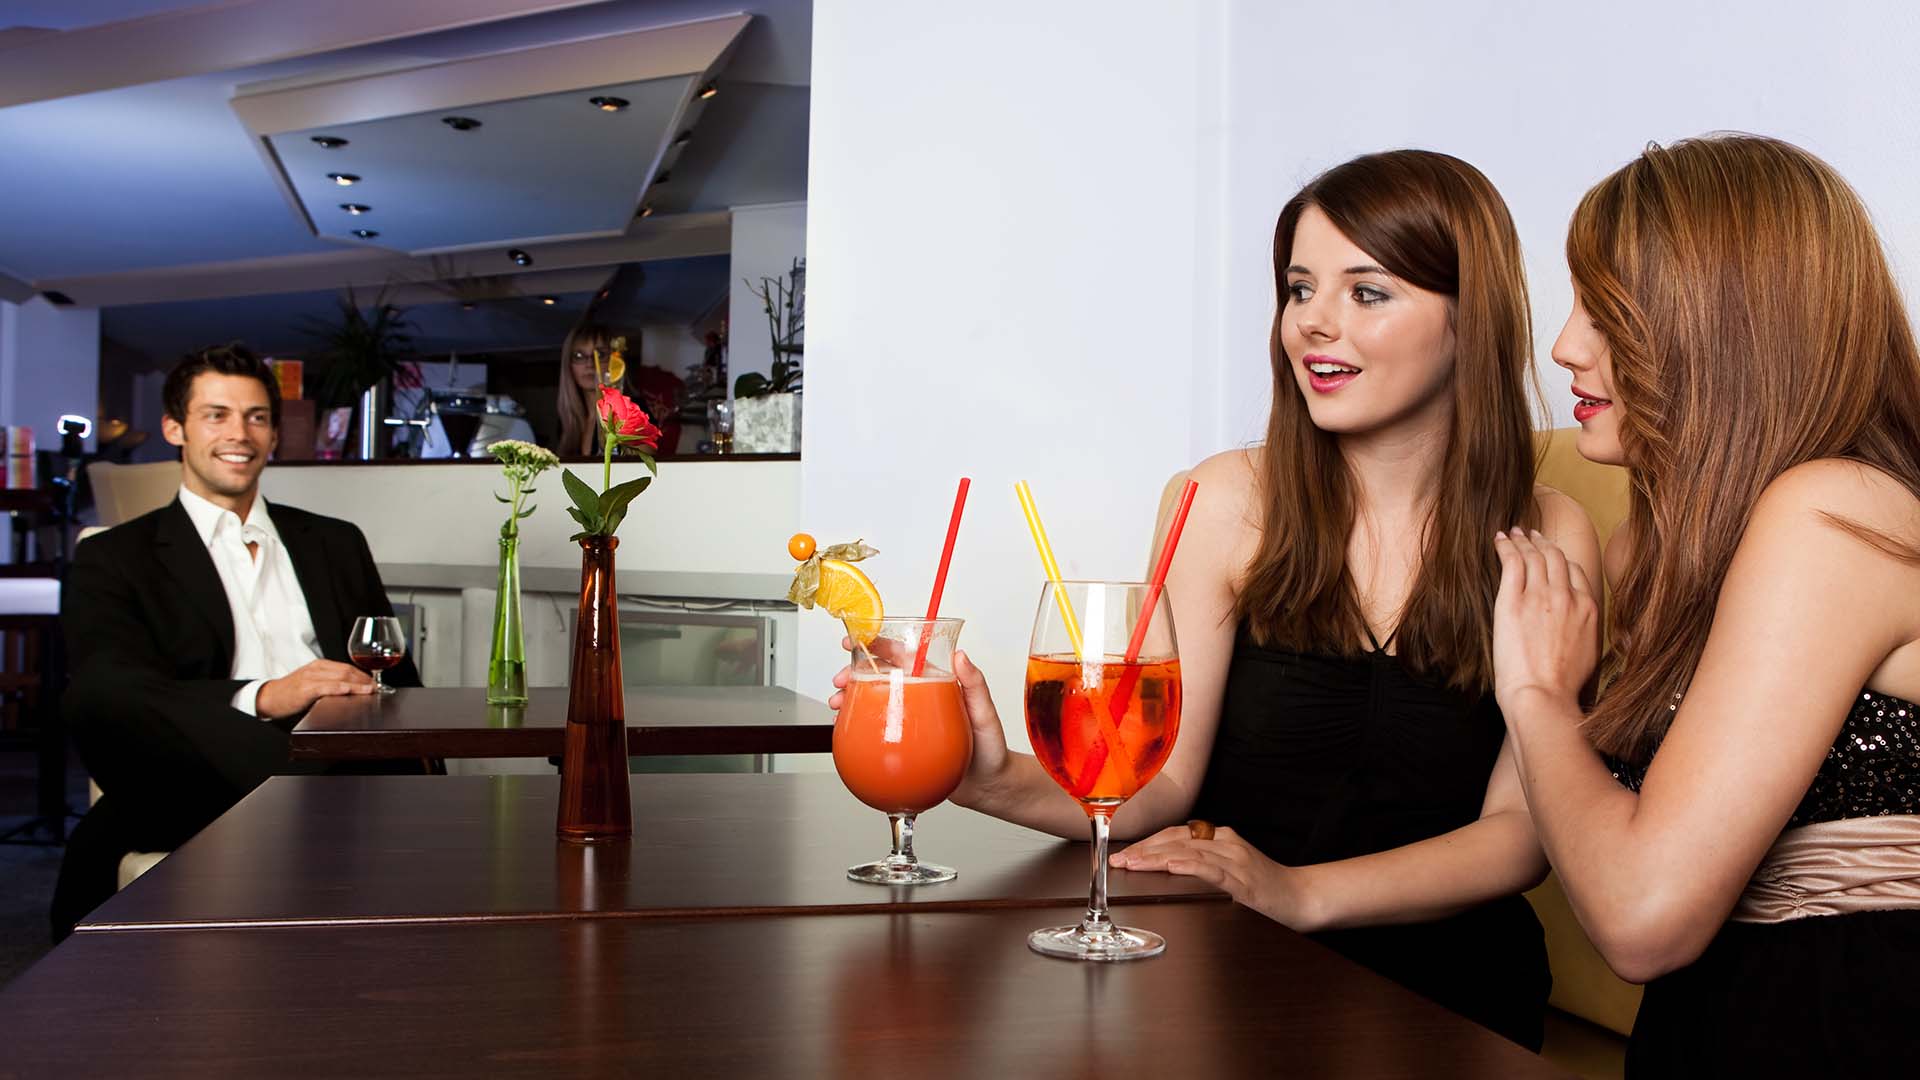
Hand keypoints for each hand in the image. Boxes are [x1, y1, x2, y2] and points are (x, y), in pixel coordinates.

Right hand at [256, 659, 375, 718]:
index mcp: (320, 665)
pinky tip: (351, 690)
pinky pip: (327, 686)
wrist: (268, 698)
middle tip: (378, 688)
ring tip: (371, 690)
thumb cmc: (290, 692)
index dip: (363, 675)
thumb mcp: (311, 683)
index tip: (375, 683)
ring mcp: (311, 677)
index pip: (347, 667)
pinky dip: (342, 688)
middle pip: (347, 671)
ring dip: (358, 684)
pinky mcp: (306, 688)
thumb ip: (329, 683)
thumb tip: (350, 689)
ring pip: (341, 677)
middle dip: (365, 679)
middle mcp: (317, 668)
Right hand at [828, 640, 1012, 806]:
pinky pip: (875, 729)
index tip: (856, 641)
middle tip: (840, 680)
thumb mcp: (985, 713)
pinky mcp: (902, 741)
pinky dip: (857, 725)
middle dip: (853, 672)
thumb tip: (961, 655)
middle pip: (879, 675)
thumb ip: (974, 684)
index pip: (903, 655)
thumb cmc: (990, 748)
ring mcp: (908, 720)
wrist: (987, 786)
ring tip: (837, 705)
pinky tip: (846, 730)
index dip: (877, 644)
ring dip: (850, 698)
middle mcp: (919, 697)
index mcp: (936, 682)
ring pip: (872, 700)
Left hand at [1110, 825, 1310, 927]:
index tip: (1124, 853)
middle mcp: (1227, 843)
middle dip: (1143, 850)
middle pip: (1176, 840)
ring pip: (1187, 852)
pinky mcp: (1243, 880)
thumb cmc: (1266, 887)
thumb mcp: (1232, 868)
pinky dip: (1188, 866)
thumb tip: (1167, 868)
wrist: (1303, 898)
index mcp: (1222, 838)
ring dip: (1155, 858)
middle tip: (1118, 861)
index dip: (1147, 842)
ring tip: (1132, 865)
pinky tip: (1170, 866)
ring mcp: (1235, 859)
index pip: (1175, 834)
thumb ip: (1204, 863)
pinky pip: (1211, 869)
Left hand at [1492, 528, 1599, 715]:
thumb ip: (1584, 632)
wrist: (1543, 695)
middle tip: (1532, 534)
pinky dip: (1506, 546)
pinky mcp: (1513, 601)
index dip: (1562, 558)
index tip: (1552, 554)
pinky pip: (1512, 562)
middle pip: (1556, 558)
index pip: (1576, 571)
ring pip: (1534, 556)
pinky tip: (1499, 539)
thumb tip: (1576, 630)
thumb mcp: (1588, 655)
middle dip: (1543, 542)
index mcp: (1588, 609)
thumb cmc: (1561, 686)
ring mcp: (1540, 596)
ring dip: (1523, 540)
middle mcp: (1567, 597)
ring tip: (1514, 533)